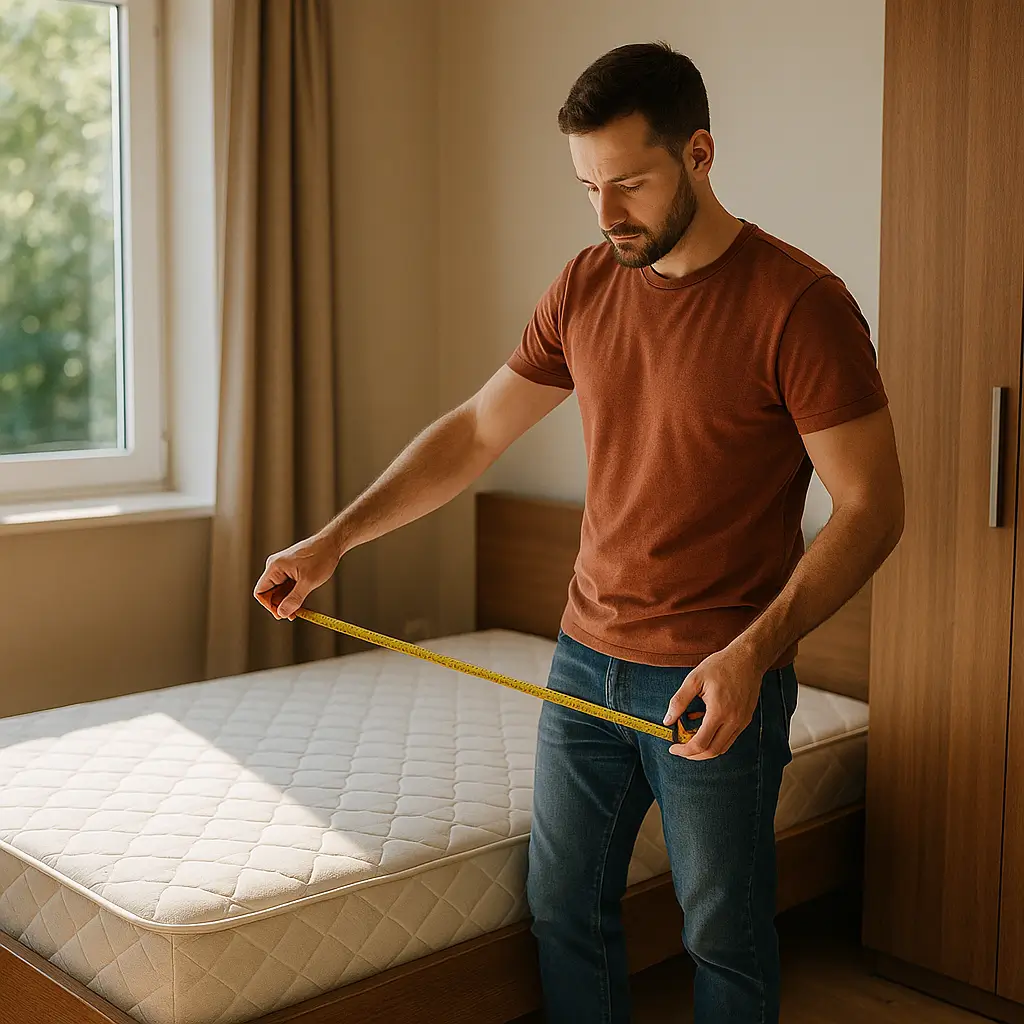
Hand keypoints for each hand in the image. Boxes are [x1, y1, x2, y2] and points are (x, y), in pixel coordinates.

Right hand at [253, 532, 341, 619]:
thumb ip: (294, 599)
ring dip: (288, 601)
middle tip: (294, 615)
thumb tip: (282, 613)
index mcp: (274, 567)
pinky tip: (302, 600)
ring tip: (300, 609)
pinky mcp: (290, 569)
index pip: (260, 592)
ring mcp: (282, 568)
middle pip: (269, 593)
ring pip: (279, 591)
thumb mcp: (308, 582)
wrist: (332, 543)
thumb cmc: (321, 557)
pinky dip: (293, 594)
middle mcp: (275, 567)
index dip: (269, 606)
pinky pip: (286, 586)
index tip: (282, 614)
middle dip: (280, 605)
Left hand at [662, 644, 764, 759]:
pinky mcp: (746, 719)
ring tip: (690, 740)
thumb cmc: (720, 665)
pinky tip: (704, 730)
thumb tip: (667, 721)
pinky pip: (730, 739)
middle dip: (693, 755)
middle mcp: (733, 721)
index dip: (684, 750)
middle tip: (680, 749)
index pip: (701, 743)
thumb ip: (679, 701)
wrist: (748, 658)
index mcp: (719, 711)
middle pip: (712, 751)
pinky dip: (716, 741)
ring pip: (723, 748)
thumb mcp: (694, 679)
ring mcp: (742, 722)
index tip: (673, 747)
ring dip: (705, 750)